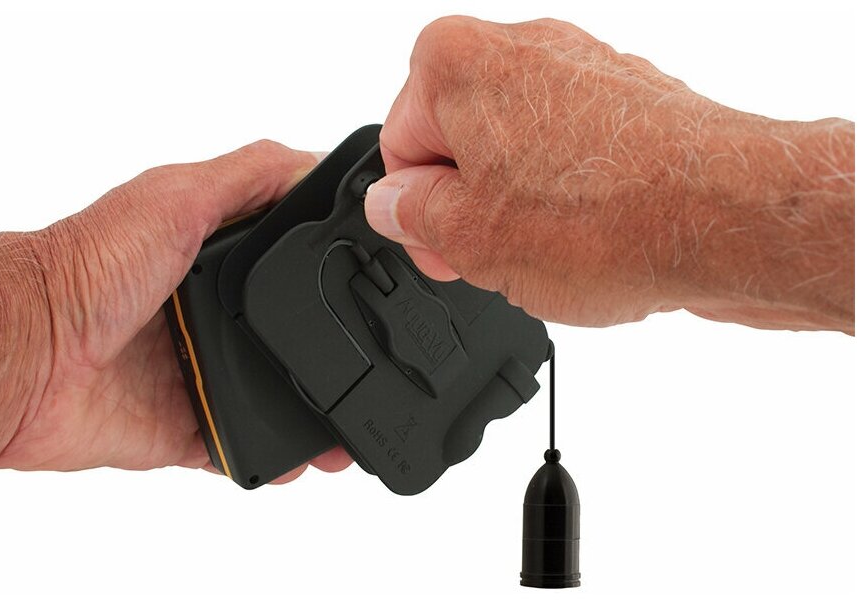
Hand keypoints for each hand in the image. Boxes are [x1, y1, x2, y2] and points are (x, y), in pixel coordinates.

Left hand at [0, 140, 352, 482]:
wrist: (25, 356)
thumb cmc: (85, 267)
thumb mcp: (176, 196)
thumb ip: (247, 177)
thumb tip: (315, 166)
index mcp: (206, 256)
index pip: (282, 261)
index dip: (324, 271)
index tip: (369, 281)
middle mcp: (203, 314)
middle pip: (283, 334)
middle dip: (328, 353)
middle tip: (373, 366)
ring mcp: (194, 371)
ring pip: (268, 395)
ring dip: (309, 412)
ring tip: (347, 425)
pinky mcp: (179, 425)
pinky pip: (236, 444)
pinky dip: (269, 454)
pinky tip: (301, 457)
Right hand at [366, 17, 853, 331]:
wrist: (732, 218)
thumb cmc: (611, 217)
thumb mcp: (469, 239)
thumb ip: (412, 216)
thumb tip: (394, 204)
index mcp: (456, 62)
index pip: (400, 147)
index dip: (418, 213)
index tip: (446, 249)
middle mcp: (521, 47)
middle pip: (461, 145)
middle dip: (471, 208)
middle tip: (497, 259)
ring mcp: (581, 70)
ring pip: (517, 158)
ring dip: (520, 210)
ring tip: (555, 251)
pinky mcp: (628, 102)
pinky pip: (571, 159)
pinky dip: (570, 201)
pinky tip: (593, 238)